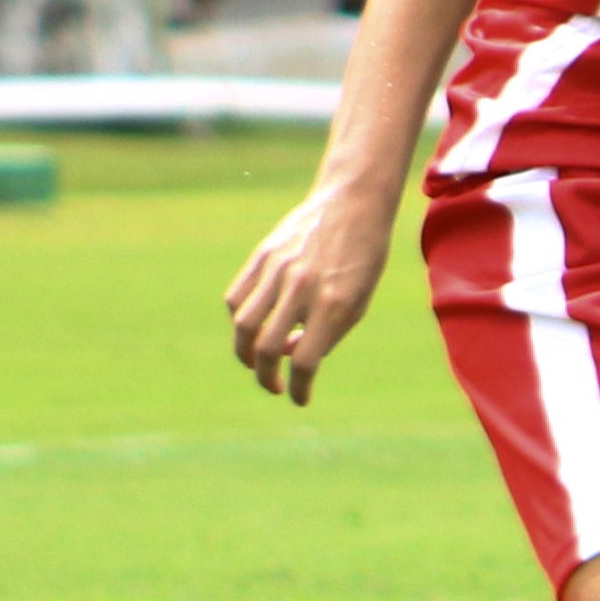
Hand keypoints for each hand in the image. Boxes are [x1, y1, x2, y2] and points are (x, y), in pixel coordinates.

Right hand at [224, 180, 387, 402]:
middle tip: (274, 384)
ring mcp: (278, 270)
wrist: (352, 202)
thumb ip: (327, 334)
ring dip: (245, 353)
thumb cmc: (362, 257)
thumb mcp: (358, 300)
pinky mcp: (263, 255)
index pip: (306, 362)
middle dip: (267, 377)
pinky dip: (240, 318)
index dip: (300, 388)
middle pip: (268, 348)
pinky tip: (253, 324)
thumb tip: (289, 356)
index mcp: (334, 304)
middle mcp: (302, 289)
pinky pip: (237, 297)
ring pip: (243, 324)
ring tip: (255, 361)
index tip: (299, 397)